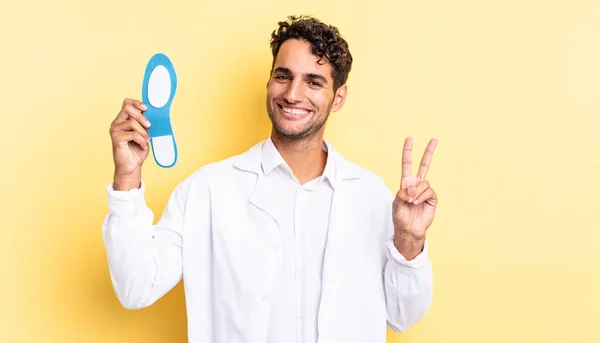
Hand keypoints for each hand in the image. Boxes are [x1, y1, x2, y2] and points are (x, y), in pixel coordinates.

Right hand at [109, 98, 151, 189]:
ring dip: (143, 132)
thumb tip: (152, 113)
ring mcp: (115, 130)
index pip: (126, 103)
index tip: (146, 108)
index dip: (136, 103)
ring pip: (132, 122)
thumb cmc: (137, 150)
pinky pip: (133, 134)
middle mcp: (116, 123)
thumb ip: (144, 123)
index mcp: (122, 120)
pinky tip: (142, 146)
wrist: (131, 166)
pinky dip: (141, 140)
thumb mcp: (144, 134)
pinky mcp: (116, 138)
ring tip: (145, 141)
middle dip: (141, 116)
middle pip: (127, 108)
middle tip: (149, 126)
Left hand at [392, 137, 437, 257]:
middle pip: (423, 165)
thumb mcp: (396, 203)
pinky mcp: (432, 198)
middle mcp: (416, 185)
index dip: (408, 152)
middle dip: (428, 152)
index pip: (407, 164)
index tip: (409, 139)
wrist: (408, 229)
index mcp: (406, 183)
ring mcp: (425, 191)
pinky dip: (421, 196)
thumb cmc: (400, 216)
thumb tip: (411, 186)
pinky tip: (417, 202)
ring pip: (423, 182)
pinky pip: (428, 191)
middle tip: (434, 139)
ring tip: (411, 202)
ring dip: (416, 191)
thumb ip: (402, 193)